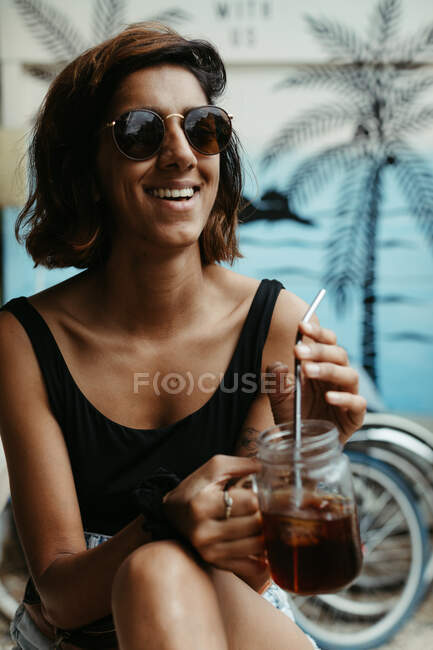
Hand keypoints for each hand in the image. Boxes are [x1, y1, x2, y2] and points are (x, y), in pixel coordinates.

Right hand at [162, 455, 268, 586]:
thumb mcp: (214, 468)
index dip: (263, 496)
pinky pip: (248, 567)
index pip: (249, 503)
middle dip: (268, 515)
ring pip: (256, 546)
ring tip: (271, 525)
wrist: (172, 514)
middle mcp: (203, 531)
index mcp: (203, 504)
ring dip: (269, 535)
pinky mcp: (215, 563)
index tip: (267, 494)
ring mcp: (209, 551)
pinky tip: (266, 551)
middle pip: (255, 525)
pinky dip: (262, 560)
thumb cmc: (196, 487)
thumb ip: (241, 463)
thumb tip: (267, 466)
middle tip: (273, 509)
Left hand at [266, 321, 366, 443]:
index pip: (327, 343)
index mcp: (322, 367)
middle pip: (339, 355)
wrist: (301, 447)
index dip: (317, 333)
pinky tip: (329, 397)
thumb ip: (276, 380)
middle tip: (299, 351)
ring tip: (309, 371)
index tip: (301, 326)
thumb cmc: (294, 417)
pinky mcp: (354, 417)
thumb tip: (277, 365)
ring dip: (329, 370)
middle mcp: (337, 379)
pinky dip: (344, 399)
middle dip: (319, 350)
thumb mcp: (278, 398)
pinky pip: (358, 403)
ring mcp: (348, 396)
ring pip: (350, 375)